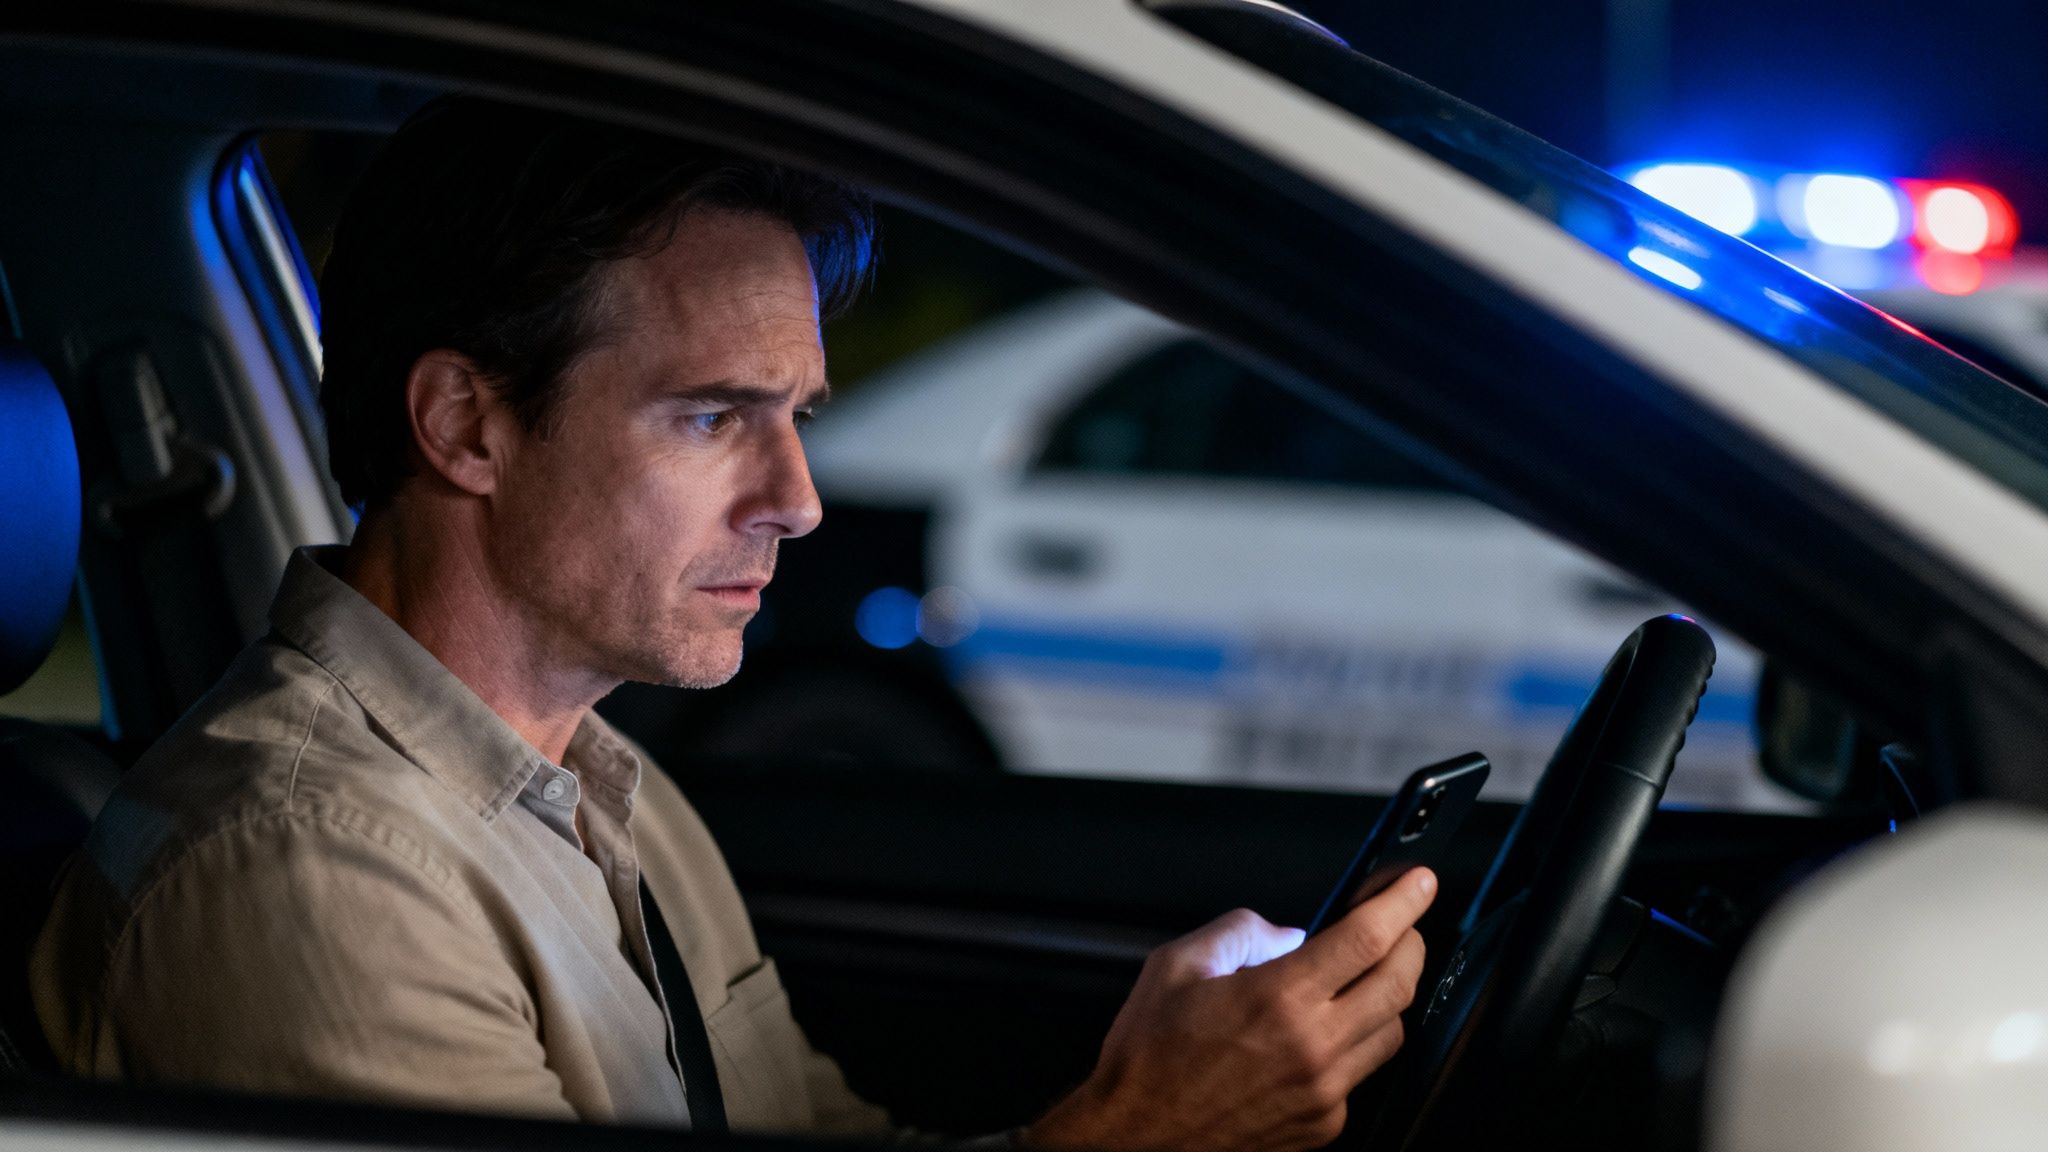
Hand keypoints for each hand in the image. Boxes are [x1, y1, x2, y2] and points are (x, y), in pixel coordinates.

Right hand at [1024, 868, 1435, 1151]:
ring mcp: (1323, 1092)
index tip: (1417, 883)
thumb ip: (1241, 932)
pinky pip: (1361, 1073)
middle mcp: (1312, 1047)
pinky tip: (1325, 1032)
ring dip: (1388, 994)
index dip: (1402, 902)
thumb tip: (1288, 932)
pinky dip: (1355, 1043)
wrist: (1136, 1137)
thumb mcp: (1178, 965)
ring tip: (1361, 977)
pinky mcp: (1323, 1124)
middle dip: (1410, 942)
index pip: (1367, 938)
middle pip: (1400, 983)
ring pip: (1393, 1031)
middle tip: (1399, 924)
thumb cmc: (1150, 1059)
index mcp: (1277, 998)